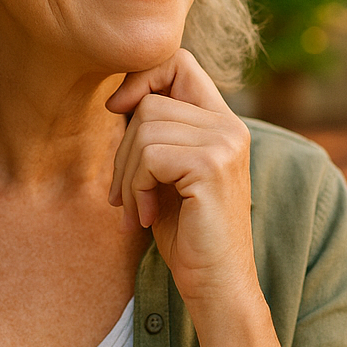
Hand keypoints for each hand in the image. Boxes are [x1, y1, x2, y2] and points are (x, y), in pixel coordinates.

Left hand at [106, 49, 254, 306]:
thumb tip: (117, 97)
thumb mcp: (166, 173)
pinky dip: (137, 186)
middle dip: (123, 149)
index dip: (141, 78)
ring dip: (127, 172)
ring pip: (145, 127)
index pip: (178, 62)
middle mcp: (230, 126)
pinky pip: (151, 154)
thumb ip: (154, 132)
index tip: (117, 110)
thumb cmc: (187, 233)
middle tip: (125, 194)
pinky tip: (146, 215)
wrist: (216, 284)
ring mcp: (225, 143)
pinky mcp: (212, 165)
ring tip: (135, 207)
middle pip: (150, 101)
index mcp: (222, 121)